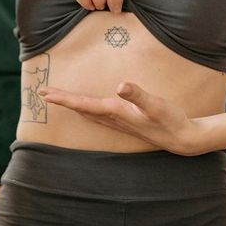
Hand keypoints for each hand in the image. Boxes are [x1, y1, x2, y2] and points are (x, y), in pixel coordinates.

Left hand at [38, 81, 199, 155]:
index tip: (46, 94)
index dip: (64, 99)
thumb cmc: (170, 120)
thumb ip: (138, 95)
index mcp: (116, 112)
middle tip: (42, 92)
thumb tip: (121, 86)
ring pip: (88, 112)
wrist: (183, 139)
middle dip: (61, 100)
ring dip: (71, 105)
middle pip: (81, 109)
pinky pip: (97, 115)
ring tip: (57, 98)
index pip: (84, 104)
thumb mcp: (156, 105)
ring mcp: (118, 122)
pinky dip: (85, 108)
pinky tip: (85, 108)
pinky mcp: (125, 122)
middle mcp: (113, 119)